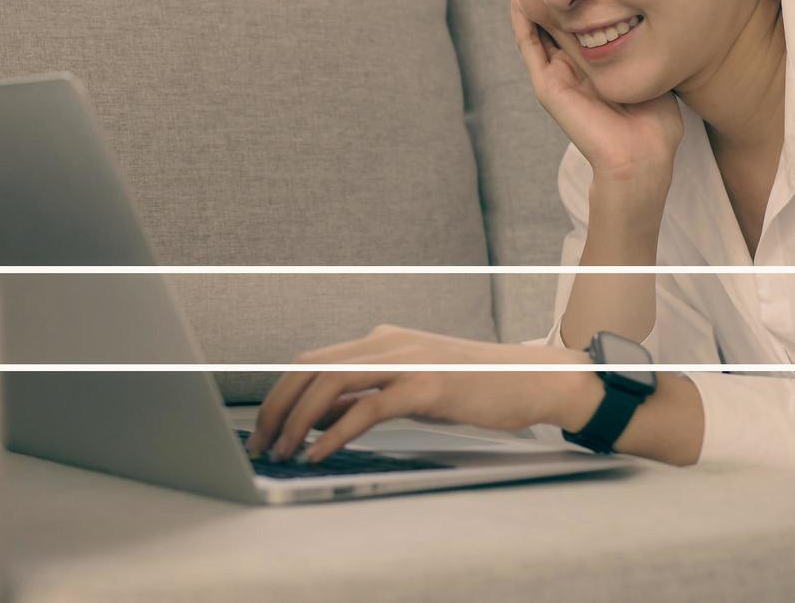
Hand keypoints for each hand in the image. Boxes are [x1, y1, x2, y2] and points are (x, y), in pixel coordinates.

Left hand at [243, 324, 593, 462]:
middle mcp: (389, 342)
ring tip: (283, 452)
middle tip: (260, 444)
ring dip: (297, 421)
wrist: (533, 379)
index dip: (281, 393)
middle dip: (277, 407)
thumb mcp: (412, 388)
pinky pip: (368, 408)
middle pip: (311, 367)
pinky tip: (320, 454)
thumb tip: (318, 420)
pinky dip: (335, 433)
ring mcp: (408, 360)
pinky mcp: (428, 385)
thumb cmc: (475, 389)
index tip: (264, 427)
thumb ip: (367, 396)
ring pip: (331, 382)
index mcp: (383, 340)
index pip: (313, 360)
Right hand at [511, 0, 682, 183]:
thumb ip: (645, 44)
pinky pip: (528, 41)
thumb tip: (654, 7)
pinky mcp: (548, 84)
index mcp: (590, 66)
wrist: (642, 156)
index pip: (575, 20)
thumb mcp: (651, 68)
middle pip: (552, 18)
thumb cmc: (654, 121)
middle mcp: (569, 68)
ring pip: (534, 25)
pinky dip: (522, 15)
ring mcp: (555, 76)